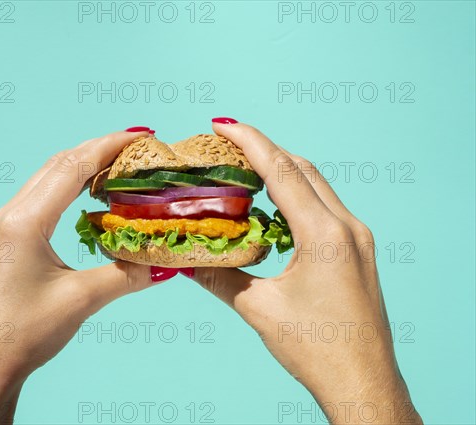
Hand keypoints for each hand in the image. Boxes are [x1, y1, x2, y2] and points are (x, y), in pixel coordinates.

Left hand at [0, 129, 159, 423]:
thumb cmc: (24, 333)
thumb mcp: (81, 301)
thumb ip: (124, 276)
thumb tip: (162, 264)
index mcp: (25, 223)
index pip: (71, 169)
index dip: (107, 147)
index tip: (139, 136)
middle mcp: (9, 215)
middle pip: (58, 165)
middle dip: (97, 149)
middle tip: (135, 145)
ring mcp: (3, 225)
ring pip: (47, 178)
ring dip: (82, 165)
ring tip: (117, 162)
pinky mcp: (5, 237)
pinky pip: (40, 196)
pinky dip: (68, 185)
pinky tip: (87, 192)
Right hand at [189, 120, 421, 423]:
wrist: (362, 381)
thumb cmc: (317, 350)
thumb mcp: (260, 310)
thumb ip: (221, 278)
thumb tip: (186, 262)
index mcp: (324, 235)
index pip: (282, 172)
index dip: (251, 142)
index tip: (223, 124)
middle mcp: (347, 227)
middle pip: (302, 169)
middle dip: (264, 150)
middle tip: (228, 144)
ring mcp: (357, 238)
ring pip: (316, 185)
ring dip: (281, 172)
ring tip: (245, 169)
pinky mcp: (358, 250)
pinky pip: (324, 207)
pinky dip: (296, 196)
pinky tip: (273, 208)